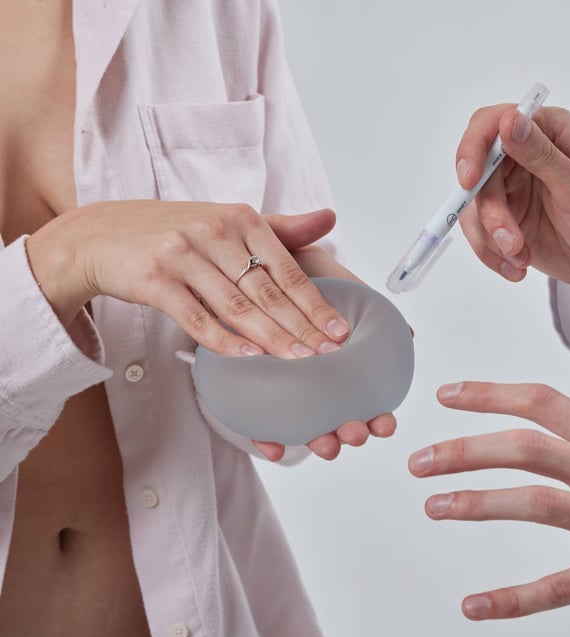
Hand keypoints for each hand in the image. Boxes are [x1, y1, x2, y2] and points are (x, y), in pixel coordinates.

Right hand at [26, 201, 349, 357]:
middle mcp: (213, 231)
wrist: (104, 235)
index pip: (286, 269)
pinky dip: (223, 339)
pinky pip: (195, 317)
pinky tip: (248, 356)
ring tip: (297, 360)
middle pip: (266, 290)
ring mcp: (182, 254)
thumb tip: (329, 219)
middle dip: (301, 327)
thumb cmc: (175, 232)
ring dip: (270, 337)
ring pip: (235, 305)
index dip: (315, 303)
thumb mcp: (228, 221)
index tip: (339, 331)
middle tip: (326, 354)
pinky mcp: (154, 279)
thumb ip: (280, 227)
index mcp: (240, 217)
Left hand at [252, 244, 396, 460]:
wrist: (252, 250)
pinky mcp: (246, 386)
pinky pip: (256, 419)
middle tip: (354, 433)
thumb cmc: (299, 267)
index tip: (385, 424)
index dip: (377, 415)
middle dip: (350, 432)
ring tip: (326, 444)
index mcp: (340, 359)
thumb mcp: (337, 281)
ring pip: (303, 422)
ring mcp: (282, 384)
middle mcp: (315, 377)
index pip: (364, 396)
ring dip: (318, 439)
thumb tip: (408, 335)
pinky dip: (266, 437)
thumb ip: (369, 306)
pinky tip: (274, 448)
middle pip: (336, 415)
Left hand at [409, 381, 569, 619]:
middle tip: (421, 460)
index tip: (447, 396)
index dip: (489, 395)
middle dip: (464, 451)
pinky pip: (559, 585)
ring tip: (435, 507)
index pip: (540, 402)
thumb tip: (538, 429)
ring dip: (476, 503)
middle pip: (524, 446)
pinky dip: (513, 597)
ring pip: (533, 501)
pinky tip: (478, 604)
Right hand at [455, 105, 569, 301]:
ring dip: (492, 239)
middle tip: (510, 241)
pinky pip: (479, 233)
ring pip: (474, 206)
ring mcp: (509, 187)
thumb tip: (509, 121)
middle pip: (477, 171)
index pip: (492, 123)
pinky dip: (492, 255)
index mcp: (546, 131)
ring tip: (522, 258)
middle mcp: (522, 154)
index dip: (473, 148)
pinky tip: (518, 266)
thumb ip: (543, 155)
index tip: (470, 181)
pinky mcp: (502, 217)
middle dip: (490, 211)